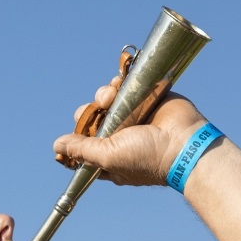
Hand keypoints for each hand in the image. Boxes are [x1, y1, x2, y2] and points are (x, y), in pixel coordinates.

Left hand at [52, 77, 209, 186]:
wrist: (184, 141)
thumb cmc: (148, 157)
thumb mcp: (108, 158)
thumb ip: (82, 150)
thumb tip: (57, 146)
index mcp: (109, 157)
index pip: (82, 148)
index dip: (72, 142)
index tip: (66, 140)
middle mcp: (119, 136)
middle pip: (90, 120)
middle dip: (88, 114)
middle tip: (97, 113)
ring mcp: (131, 116)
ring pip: (104, 100)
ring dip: (103, 95)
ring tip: (111, 97)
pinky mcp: (143, 98)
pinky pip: (121, 86)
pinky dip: (118, 82)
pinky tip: (120, 83)